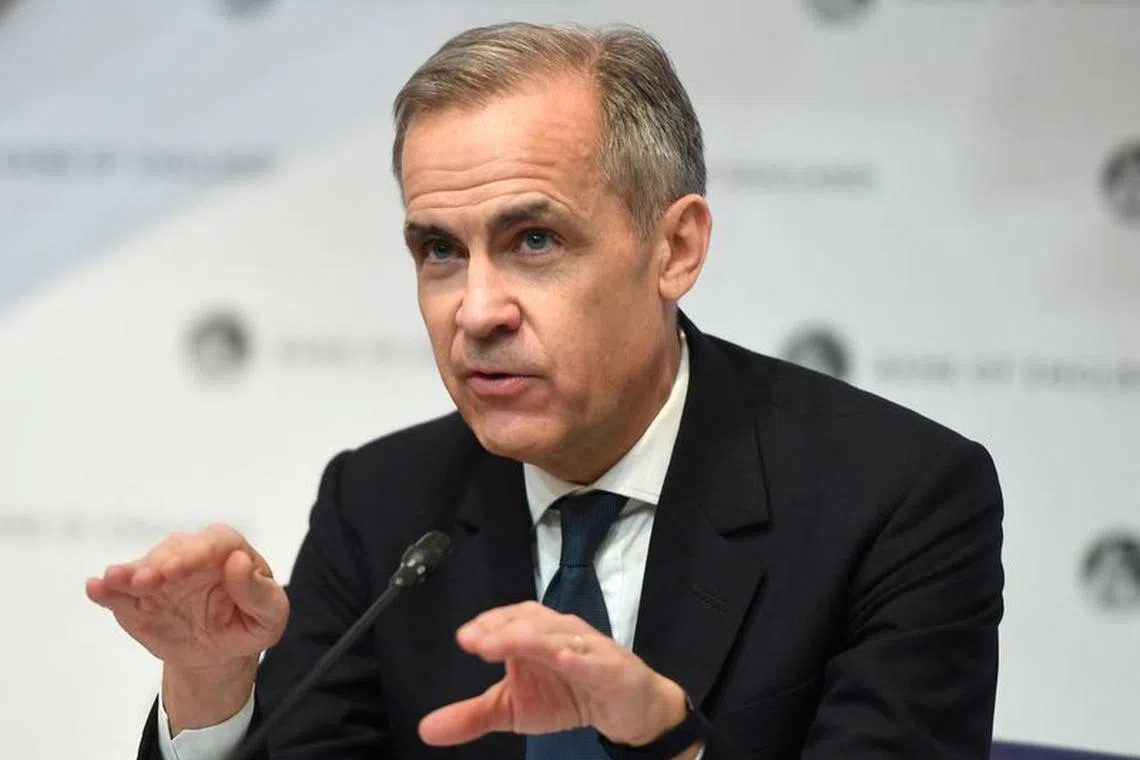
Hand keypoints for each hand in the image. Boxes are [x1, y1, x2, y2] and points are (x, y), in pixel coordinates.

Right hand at [86, 523, 288, 730]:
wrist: (218, 653)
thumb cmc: (248, 624)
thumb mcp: (270, 615)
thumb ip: (258, 591)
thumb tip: (238, 562)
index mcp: (227, 552)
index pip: (214, 543)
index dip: (196, 553)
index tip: (179, 569)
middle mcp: (190, 556)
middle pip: (173, 551)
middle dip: (159, 564)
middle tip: (147, 580)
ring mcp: (159, 576)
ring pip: (143, 567)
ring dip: (129, 574)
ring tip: (116, 580)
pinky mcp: (136, 600)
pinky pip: (118, 592)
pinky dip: (105, 590)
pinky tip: (95, 587)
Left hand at [419, 601, 696, 753]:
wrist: (627, 709)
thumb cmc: (567, 695)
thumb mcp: (514, 709)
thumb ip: (472, 716)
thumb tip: (425, 729)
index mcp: (534, 634)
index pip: (509, 619)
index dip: (488, 625)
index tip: (465, 639)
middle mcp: (560, 632)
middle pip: (531, 623)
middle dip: (504, 631)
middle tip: (477, 643)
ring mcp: (589, 648)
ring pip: (561, 636)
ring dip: (535, 638)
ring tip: (510, 645)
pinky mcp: (614, 668)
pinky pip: (596, 660)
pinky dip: (580, 658)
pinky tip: (564, 659)